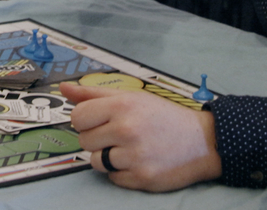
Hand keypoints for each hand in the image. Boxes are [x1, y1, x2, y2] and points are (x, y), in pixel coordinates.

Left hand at [60, 82, 222, 191]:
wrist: (203, 142)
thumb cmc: (164, 117)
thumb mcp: (132, 98)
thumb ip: (93, 94)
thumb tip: (63, 89)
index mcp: (123, 105)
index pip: (78, 116)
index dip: (86, 120)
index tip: (100, 121)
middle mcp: (127, 129)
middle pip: (84, 141)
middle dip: (98, 139)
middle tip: (120, 135)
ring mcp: (134, 156)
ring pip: (96, 162)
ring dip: (108, 158)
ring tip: (129, 149)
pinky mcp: (141, 178)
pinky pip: (113, 178)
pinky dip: (122, 172)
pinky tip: (139, 161)